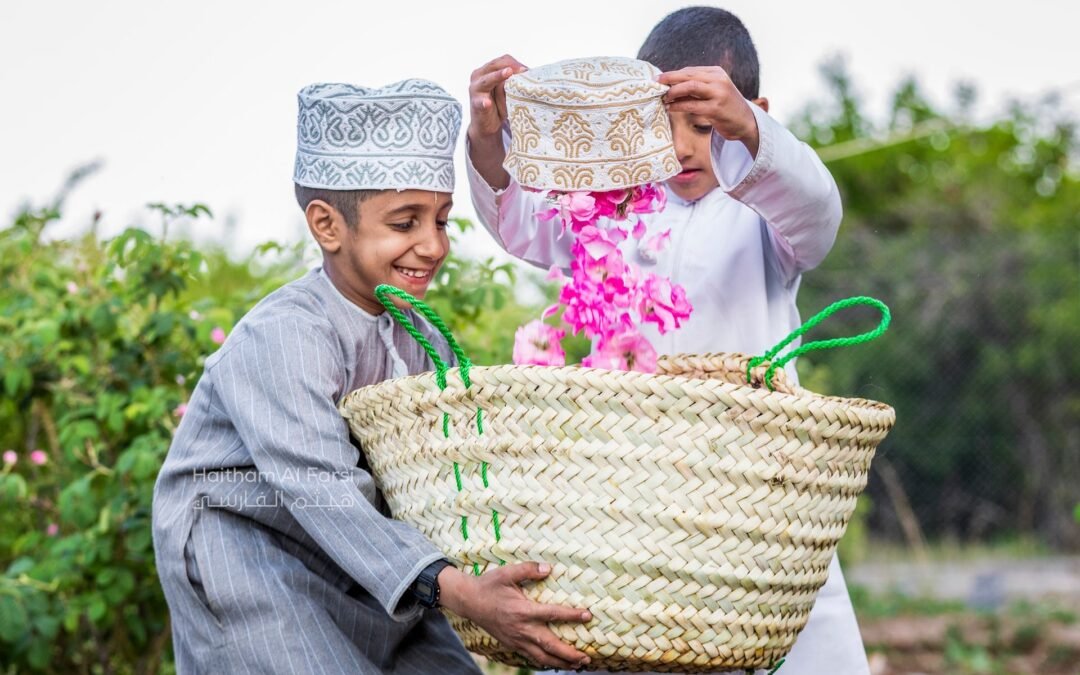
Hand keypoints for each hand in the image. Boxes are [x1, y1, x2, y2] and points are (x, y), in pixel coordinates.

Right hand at [439, 562, 591, 669]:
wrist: (468, 601)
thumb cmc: (489, 585)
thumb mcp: (507, 572)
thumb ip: (528, 569)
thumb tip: (549, 568)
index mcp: (523, 610)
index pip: (553, 614)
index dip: (572, 615)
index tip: (588, 615)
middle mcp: (521, 629)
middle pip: (550, 646)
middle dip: (570, 654)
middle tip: (587, 657)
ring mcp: (516, 639)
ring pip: (542, 657)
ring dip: (561, 663)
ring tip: (577, 665)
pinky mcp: (512, 644)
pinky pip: (531, 657)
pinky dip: (545, 662)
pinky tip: (556, 663)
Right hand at [468, 54, 527, 142]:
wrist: (487, 126)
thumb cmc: (498, 106)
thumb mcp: (508, 91)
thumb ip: (513, 82)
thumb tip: (526, 73)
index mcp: (487, 70)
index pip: (502, 60)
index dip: (515, 63)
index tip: (527, 69)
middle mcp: (478, 76)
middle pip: (494, 65)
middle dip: (510, 66)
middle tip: (524, 70)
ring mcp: (475, 89)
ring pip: (487, 80)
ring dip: (498, 76)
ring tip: (508, 73)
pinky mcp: (475, 104)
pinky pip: (480, 101)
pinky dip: (484, 102)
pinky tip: (488, 103)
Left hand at [659, 66, 759, 156]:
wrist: (746, 122)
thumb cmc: (726, 107)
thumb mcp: (714, 90)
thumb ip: (698, 85)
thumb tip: (671, 84)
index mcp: (716, 72)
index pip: (690, 70)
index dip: (672, 74)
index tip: (659, 80)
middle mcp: (718, 80)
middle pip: (688, 75)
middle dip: (669, 79)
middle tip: (655, 84)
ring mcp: (718, 94)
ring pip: (690, 87)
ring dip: (673, 92)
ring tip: (663, 98)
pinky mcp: (716, 109)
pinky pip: (692, 105)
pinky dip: (679, 106)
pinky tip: (671, 108)